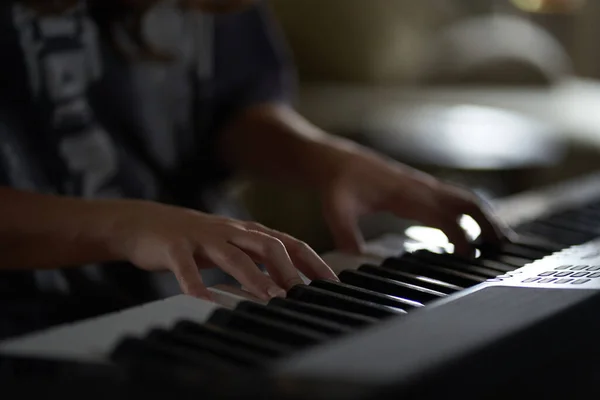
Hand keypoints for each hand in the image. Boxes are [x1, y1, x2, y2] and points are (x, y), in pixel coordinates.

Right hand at [108, 201, 336, 299]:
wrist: (144, 222)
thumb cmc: (193, 239)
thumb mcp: (230, 245)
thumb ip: (256, 259)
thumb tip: (287, 283)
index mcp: (246, 231)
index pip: (288, 242)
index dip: (311, 261)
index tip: (330, 283)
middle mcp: (229, 230)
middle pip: (267, 244)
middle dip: (289, 269)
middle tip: (303, 294)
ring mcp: (202, 236)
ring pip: (233, 254)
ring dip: (254, 277)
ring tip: (269, 297)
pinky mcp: (174, 246)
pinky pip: (186, 266)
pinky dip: (196, 283)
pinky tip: (205, 300)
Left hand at [320, 149, 508, 255]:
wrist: (334, 160)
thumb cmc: (337, 184)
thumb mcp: (335, 209)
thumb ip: (346, 233)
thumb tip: (355, 258)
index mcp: (405, 194)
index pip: (443, 216)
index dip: (460, 236)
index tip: (470, 258)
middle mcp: (419, 187)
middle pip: (466, 201)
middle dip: (488, 223)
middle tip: (504, 248)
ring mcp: (422, 184)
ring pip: (464, 197)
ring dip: (484, 216)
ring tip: (500, 240)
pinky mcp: (419, 186)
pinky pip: (453, 197)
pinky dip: (470, 210)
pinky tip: (474, 226)